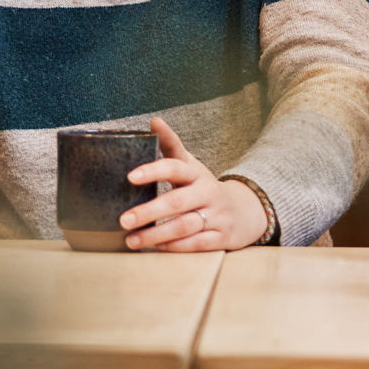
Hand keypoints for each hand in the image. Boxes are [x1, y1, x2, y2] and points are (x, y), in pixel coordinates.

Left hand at [119, 117, 268, 251]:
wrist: (245, 211)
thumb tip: (154, 120)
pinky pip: (195, 244)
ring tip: (131, 239)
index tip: (130, 176)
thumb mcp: (191, 165)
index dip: (153, 170)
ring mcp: (217, 215)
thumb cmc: (204, 187)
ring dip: (156, 234)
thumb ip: (171, 145)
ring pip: (184, 226)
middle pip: (176, 202)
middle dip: (148, 212)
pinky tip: (155, 247)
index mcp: (196, 173)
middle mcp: (208, 192)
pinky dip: (174, 247)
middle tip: (124, 219)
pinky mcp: (222, 237)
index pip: (174, 167)